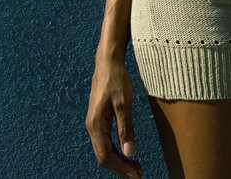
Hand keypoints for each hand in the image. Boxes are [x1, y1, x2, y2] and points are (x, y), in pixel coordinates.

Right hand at [86, 54, 141, 177]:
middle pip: (103, 156)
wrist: (108, 62)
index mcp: (95, 124)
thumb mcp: (124, 104)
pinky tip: (127, 153)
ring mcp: (94, 123)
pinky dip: (116, 151)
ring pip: (104, 150)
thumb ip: (126, 129)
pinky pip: (105, 142)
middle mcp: (92, 126)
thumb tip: (129, 153)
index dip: (121, 168)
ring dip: (119, 161)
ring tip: (136, 166)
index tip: (137, 174)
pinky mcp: (99, 120)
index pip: (106, 155)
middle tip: (139, 174)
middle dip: (120, 168)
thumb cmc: (116, 80)